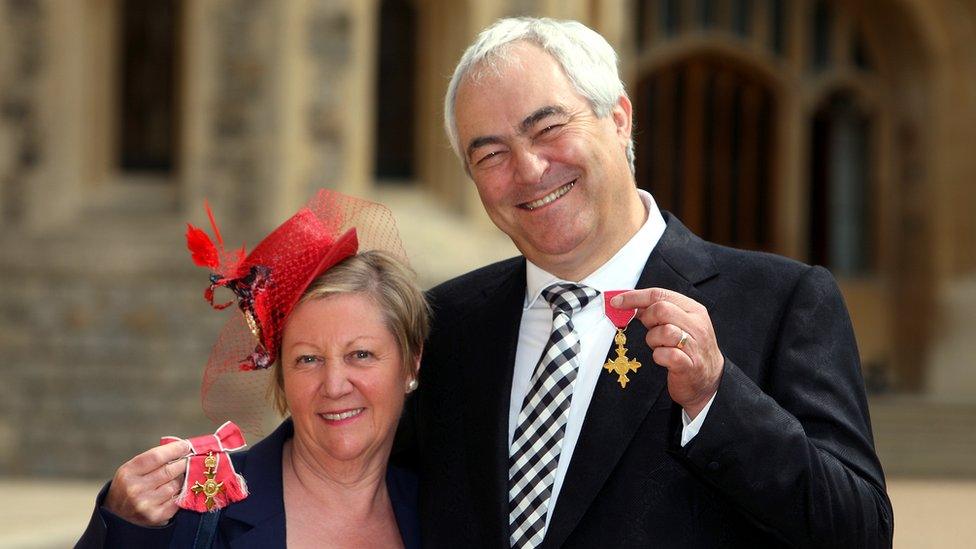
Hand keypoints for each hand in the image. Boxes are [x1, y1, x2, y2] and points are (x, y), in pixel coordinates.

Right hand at [103, 440, 189, 526]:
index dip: (174, 449)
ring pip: (176, 484)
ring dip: (181, 479)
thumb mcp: (132, 470)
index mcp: (128, 473)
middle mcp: (135, 489)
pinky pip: (177, 499)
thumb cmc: (129, 486)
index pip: (156, 457)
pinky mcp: (156, 516)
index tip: (186, 445)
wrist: (117, 515)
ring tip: (179, 476)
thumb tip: (182, 448)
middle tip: (190, 459)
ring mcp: (146, 504)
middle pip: (169, 470)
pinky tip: (177, 490)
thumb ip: (153, 459)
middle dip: (183, 463)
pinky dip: (180, 493)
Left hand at [611, 288, 723, 418]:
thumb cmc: (689, 350)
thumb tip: (630, 304)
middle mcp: (696, 325)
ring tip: (660, 346)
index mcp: (693, 310)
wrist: (708, 380)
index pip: (660, 294)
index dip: (635, 297)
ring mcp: (695, 345)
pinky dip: (658, 356)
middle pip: (661, 309)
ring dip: (653, 340)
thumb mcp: (677, 324)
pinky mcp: (689, 365)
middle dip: (647, 319)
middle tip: (650, 329)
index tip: (617, 302)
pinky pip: (665, 354)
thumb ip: (657, 312)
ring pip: (664, 331)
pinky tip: (663, 358)